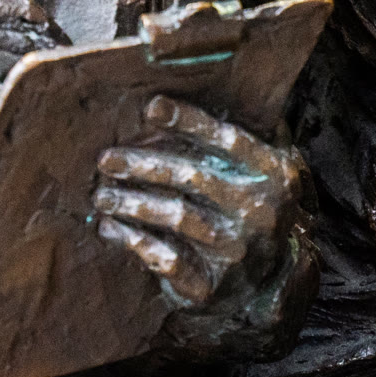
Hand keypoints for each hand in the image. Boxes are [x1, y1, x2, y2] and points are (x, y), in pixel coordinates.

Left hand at [95, 97, 315, 357]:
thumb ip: (251, 139)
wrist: (268, 288)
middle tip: (106, 159)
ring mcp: (236, 249)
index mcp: (274, 174)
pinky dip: (134, 241)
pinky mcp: (211, 283)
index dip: (188, 121)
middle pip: (192, 176)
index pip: (228, 139)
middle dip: (143, 164)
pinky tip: (111, 228)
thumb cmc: (257, 215)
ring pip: (175, 216)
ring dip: (132, 202)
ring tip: (102, 194)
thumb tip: (230, 88)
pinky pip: (165, 258)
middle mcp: (259, 210)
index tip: (150, 108)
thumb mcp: (271, 175)